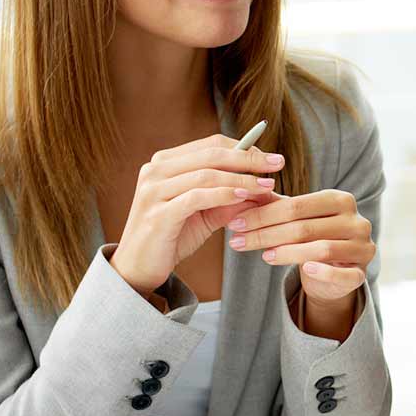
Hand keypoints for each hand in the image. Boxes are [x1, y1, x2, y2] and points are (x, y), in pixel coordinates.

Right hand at [108, 135, 282, 294]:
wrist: (139, 269)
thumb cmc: (172, 237)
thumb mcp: (206, 214)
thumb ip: (231, 198)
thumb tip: (267, 188)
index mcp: (164, 163)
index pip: (211, 145)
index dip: (244, 148)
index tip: (271, 158)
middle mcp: (155, 170)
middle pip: (210, 154)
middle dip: (248, 158)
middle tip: (277, 164)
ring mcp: (152, 191)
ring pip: (206, 174)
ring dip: (241, 178)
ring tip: (267, 185)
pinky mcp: (157, 213)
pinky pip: (197, 197)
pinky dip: (224, 194)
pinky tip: (245, 197)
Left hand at [225, 188, 374, 307]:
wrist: (335, 273)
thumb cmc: (313, 239)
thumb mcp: (296, 219)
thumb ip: (274, 205)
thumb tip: (242, 191)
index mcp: (341, 200)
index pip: (297, 205)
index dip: (263, 215)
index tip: (235, 223)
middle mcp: (356, 221)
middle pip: (305, 227)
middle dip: (266, 234)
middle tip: (237, 241)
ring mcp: (362, 247)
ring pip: (321, 248)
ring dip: (287, 253)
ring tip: (263, 256)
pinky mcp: (361, 273)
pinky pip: (343, 274)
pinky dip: (324, 272)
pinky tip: (305, 270)